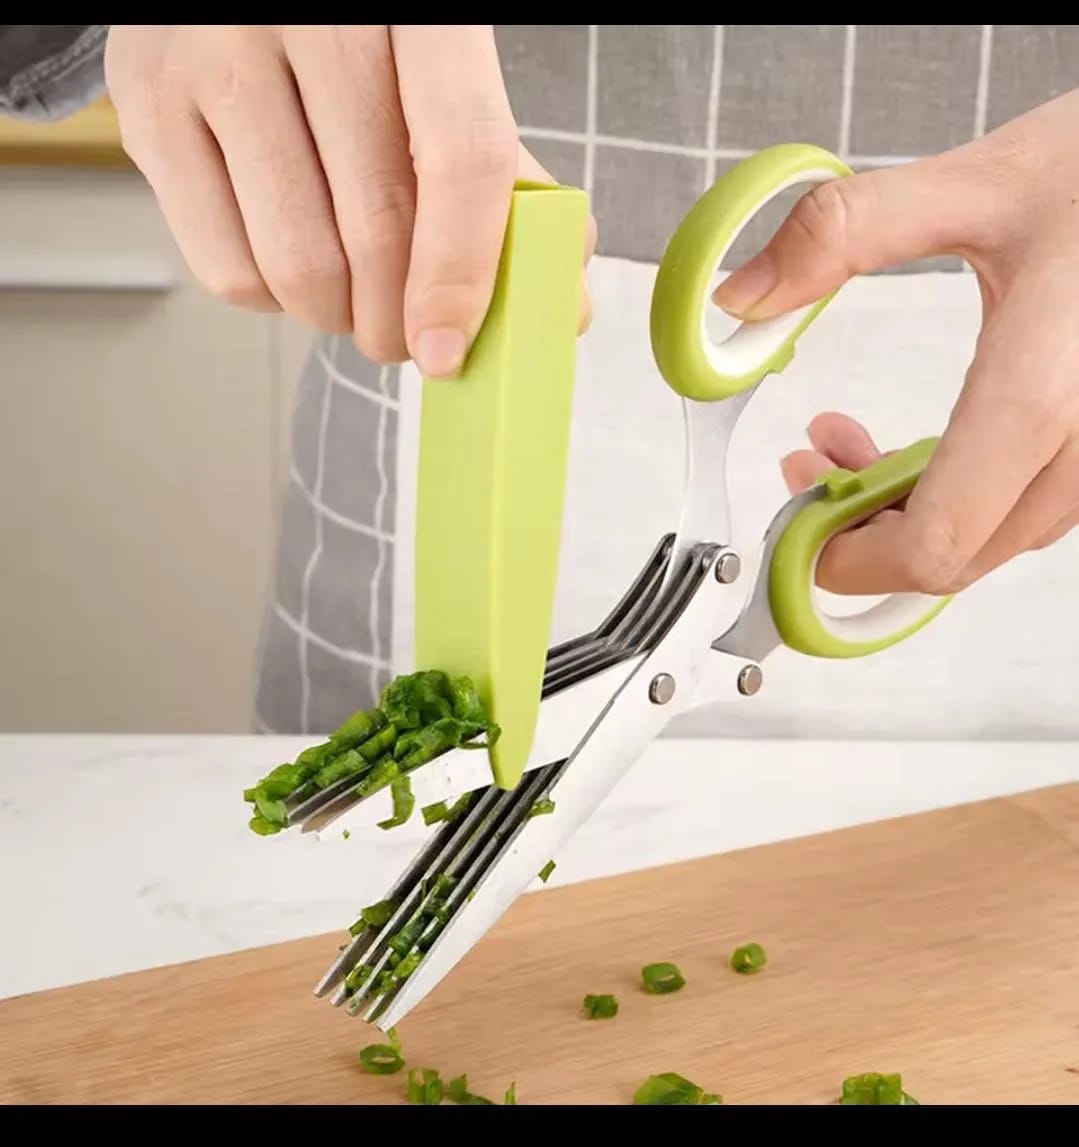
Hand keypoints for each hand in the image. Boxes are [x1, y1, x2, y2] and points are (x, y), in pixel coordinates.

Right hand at [105, 25, 595, 377]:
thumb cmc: (360, 57)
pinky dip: (271, 301)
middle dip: (397, 322)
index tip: (449, 351)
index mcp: (420, 4)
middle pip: (377, 230)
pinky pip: (226, 271)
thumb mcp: (444, 92)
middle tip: (406, 339)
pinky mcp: (147, 101)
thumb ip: (507, 191)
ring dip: (336, 319)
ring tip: (350, 300)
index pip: (462, 153)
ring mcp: (216, 50)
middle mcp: (311, 11)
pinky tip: (286, 261)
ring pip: (298, 265)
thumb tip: (562, 308)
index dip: (463, 271)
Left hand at [714, 89, 1078, 597]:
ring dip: (903, 511)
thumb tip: (740, 296)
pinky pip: (1022, 506)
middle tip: (804, 469)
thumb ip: (846, 233)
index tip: (791, 529)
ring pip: (991, 537)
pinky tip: (920, 441)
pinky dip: (954, 493)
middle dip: (861, 531)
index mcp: (1044, 391)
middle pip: (956, 557)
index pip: (934, 544)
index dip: (847, 563)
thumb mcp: (976, 183)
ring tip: (840, 440)